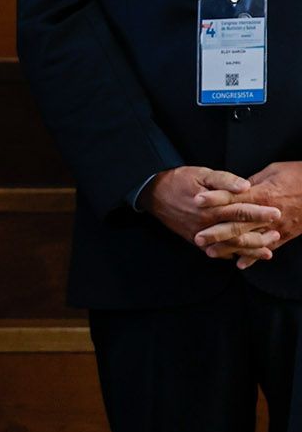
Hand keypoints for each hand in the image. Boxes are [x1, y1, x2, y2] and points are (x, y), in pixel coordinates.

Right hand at [142, 165, 279, 264]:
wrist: (154, 194)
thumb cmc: (180, 181)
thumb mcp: (203, 173)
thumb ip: (225, 180)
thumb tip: (245, 186)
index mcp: (211, 206)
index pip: (240, 211)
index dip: (259, 213)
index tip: (275, 213)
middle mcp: (206, 224)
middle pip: (237, 233)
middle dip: (259, 236)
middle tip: (277, 236)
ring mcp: (200, 235)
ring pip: (228, 247)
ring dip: (248, 251)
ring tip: (266, 252)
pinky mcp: (194, 241)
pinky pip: (214, 252)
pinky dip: (229, 255)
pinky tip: (242, 258)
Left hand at [195, 160, 301, 269]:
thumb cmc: (298, 175)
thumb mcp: (273, 171)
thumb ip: (252, 182)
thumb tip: (234, 189)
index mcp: (263, 194)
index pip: (233, 197)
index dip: (214, 199)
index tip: (196, 200)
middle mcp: (268, 213)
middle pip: (237, 224)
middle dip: (215, 232)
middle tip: (197, 237)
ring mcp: (277, 227)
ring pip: (249, 240)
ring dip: (229, 248)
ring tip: (210, 253)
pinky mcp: (286, 235)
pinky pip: (267, 248)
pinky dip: (254, 257)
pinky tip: (240, 264)